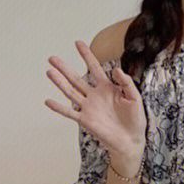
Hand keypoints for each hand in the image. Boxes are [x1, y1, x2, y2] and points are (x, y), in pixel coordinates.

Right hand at [45, 41, 145, 176]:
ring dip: (59, 82)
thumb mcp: (135, 97)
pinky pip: (69, 113)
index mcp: (107, 88)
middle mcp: (95, 95)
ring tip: (49, 72)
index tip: (78, 43)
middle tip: (52, 58)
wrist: (131, 140)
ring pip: (70, 92)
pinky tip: (48, 101)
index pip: (94, 67)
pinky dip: (59, 107)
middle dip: (64, 68)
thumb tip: (116, 69)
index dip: (86, 55)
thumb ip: (126, 83)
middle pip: (76, 78)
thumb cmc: (135, 119)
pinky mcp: (85, 120)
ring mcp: (88, 107)